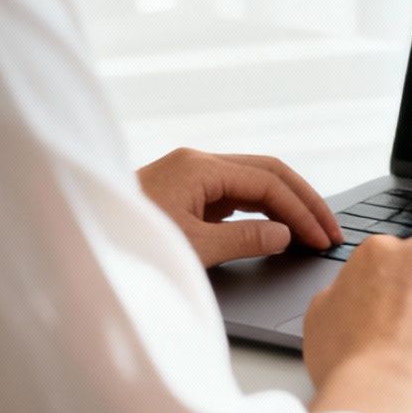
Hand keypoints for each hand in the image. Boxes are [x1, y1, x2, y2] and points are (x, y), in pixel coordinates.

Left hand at [136, 148, 343, 266]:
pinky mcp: (184, 192)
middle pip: (267, 172)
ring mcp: (190, 176)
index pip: (268, 182)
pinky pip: (234, 194)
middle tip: (331, 231)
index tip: (323, 238)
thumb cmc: (127, 246)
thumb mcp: (192, 250)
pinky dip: (260, 210)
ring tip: (312, 232)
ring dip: (284, 204)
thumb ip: (244, 241)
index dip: (301, 210)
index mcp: (199, 167)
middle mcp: (196, 163)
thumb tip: (284, 235)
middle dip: (303, 200)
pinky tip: (275, 229)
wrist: (80, 246)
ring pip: (252, 181)